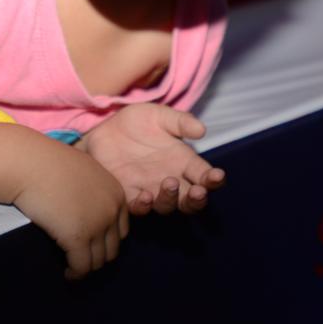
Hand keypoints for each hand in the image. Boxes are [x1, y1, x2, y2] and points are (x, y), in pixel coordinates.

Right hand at [12, 139, 128, 279]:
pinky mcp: (78, 237)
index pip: (121, 230)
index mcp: (116, 193)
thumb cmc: (48, 163)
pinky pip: (82, 266)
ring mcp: (97, 225)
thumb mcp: (83, 170)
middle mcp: (112, 210)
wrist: (29, 164)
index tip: (92, 244)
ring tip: (73, 267)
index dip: (107, 240)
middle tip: (81, 258)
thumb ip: (93, 189)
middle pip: (112, 247)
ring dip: (86, 267)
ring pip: (98, 261)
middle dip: (98, 256)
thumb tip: (87, 207)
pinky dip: (75, 273)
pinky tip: (67, 273)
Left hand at [80, 103, 224, 216]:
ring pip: (168, 205)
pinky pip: (139, 207)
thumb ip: (181, 121)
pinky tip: (145, 196)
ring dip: (172, 199)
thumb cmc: (138, 122)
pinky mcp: (128, 194)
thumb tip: (202, 129)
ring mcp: (150, 189)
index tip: (217, 176)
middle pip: (190, 199)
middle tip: (198, 191)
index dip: (213, 179)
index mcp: (183, 162)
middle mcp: (171, 179)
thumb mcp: (160, 116)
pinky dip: (144, 206)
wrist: (105, 128)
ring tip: (170, 183)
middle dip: (197, 199)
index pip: (204, 175)